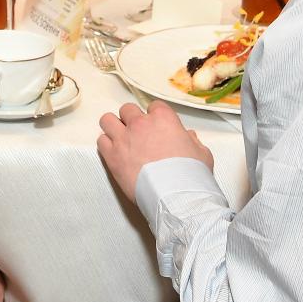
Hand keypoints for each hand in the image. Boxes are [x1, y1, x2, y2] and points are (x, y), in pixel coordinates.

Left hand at [97, 101, 212, 202]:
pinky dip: (106, 145)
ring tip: (119, 138)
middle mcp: (140, 124)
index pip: (153, 106)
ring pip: (107, 120)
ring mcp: (124, 138)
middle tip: (136, 133)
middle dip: (131, 120)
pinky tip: (113, 152)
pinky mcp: (112, 156)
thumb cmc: (189, 175)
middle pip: (127, 110)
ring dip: (113, 127)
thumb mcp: (201, 153)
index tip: (155, 126)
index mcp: (163, 118)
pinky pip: (101, 141)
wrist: (174, 195)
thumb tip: (188, 137)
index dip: (154, 116)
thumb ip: (192, 141)